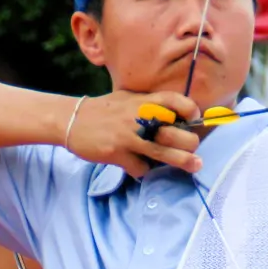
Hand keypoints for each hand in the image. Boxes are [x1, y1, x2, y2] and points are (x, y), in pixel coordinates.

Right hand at [64, 90, 201, 178]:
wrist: (71, 119)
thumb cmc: (105, 109)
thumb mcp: (129, 99)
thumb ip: (151, 105)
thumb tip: (178, 116)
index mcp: (143, 101)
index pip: (175, 100)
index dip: (190, 110)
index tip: (195, 119)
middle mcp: (138, 117)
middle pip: (175, 133)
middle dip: (190, 143)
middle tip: (192, 148)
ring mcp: (128, 136)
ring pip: (163, 153)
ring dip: (183, 161)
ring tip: (195, 165)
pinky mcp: (117, 153)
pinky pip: (140, 167)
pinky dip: (142, 169)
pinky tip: (137, 164)